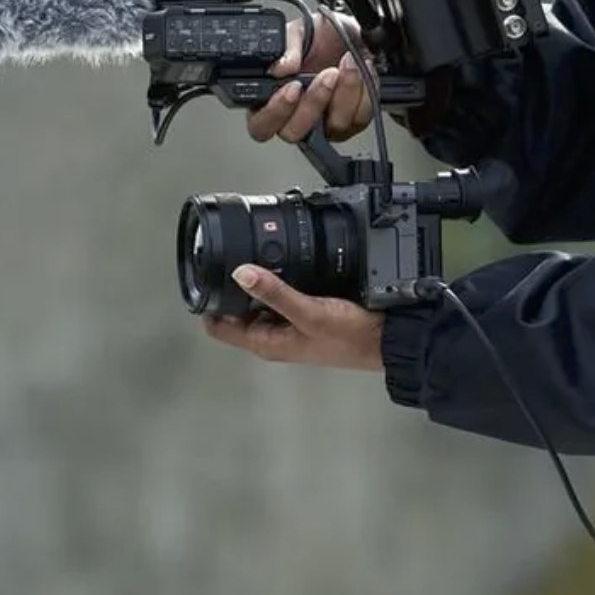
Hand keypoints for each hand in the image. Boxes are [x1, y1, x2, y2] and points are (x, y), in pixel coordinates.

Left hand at [202, 265, 383, 371]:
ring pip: (260, 301)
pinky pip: (282, 296)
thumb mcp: (310, 312)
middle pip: (238, 310)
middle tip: (232, 252)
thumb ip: (276, 292)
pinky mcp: (306, 315)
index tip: (207, 272)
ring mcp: (290, 326)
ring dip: (257, 282)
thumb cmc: (349, 336)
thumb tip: (239, 272)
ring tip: (257, 253)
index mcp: (265, 342)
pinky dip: (278, 282)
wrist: (387, 340)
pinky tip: (286, 262)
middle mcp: (273, 336)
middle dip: (232, 286)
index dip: (208, 301)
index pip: (218, 326)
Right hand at [245, 14, 375, 144]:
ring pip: (332, 127)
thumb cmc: (319, 35)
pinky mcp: (352, 120)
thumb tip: (282, 68)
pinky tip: (361, 68)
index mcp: (270, 97)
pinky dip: (363, 92)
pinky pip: (359, 118)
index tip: (293, 87)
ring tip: (347, 63)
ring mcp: (324, 121)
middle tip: (327, 75)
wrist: (351, 31)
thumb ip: (286, 48)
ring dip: (343, 95)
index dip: (275, 112)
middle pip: (294, 132)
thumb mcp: (298, 31)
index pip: (261, 124)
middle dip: (312, 103)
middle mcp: (295, 115)